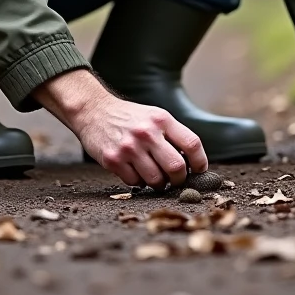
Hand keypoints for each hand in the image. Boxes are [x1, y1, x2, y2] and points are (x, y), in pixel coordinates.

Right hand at [33, 70, 207, 188]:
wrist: (93, 111)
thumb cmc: (129, 117)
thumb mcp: (154, 116)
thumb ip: (173, 135)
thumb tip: (193, 163)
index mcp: (161, 119)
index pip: (192, 144)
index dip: (200, 162)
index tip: (199, 170)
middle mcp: (147, 132)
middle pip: (177, 167)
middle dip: (179, 179)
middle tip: (176, 179)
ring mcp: (129, 147)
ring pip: (156, 180)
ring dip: (159, 183)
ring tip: (155, 176)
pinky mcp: (113, 160)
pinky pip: (135, 182)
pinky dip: (139, 182)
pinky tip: (136, 171)